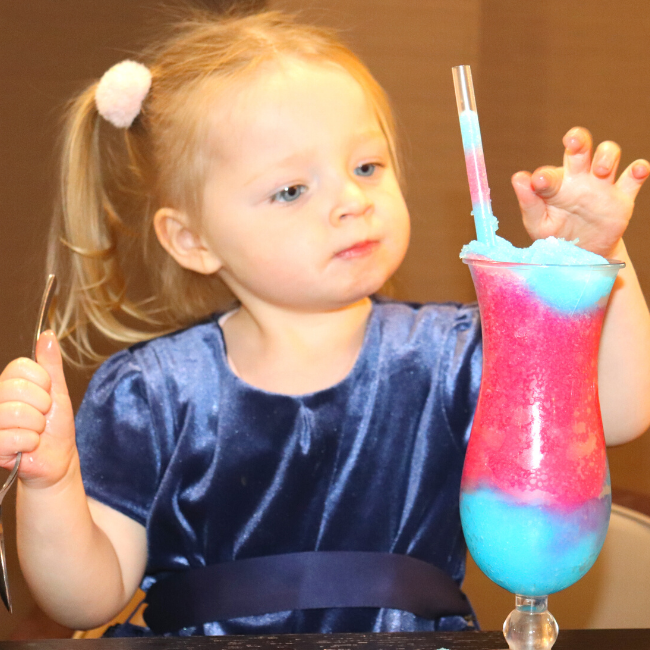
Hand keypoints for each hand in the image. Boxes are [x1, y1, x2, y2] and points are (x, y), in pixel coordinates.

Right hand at [0, 331, 76, 487]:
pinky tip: (28, 446)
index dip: (41, 382)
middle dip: (41, 405)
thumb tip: (48, 335)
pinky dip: (30, 443)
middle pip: (16, 389)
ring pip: (16, 413)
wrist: (57, 458)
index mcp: (8, 384)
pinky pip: (15, 437)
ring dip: (36, 426)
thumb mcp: (57, 390)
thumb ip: (51, 364)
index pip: (19, 367)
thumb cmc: (55, 426)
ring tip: (35, 431)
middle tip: (42, 416)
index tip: (46, 395)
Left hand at [511, 127, 649, 256]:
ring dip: (607, 156)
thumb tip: (518, 178)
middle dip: (579, 141)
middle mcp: (578, 179)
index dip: (545, 174)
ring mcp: (601, 186)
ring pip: (608, 154)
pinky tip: (638, 170)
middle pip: (581, 149)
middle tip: (573, 142)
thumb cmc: (554, 235)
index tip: (539, 181)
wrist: (581, 255)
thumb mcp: (538, 223)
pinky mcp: (621, 197)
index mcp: (555, 185)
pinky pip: (633, 178)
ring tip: (601, 171)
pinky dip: (638, 170)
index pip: (550, 173)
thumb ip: (528, 202)